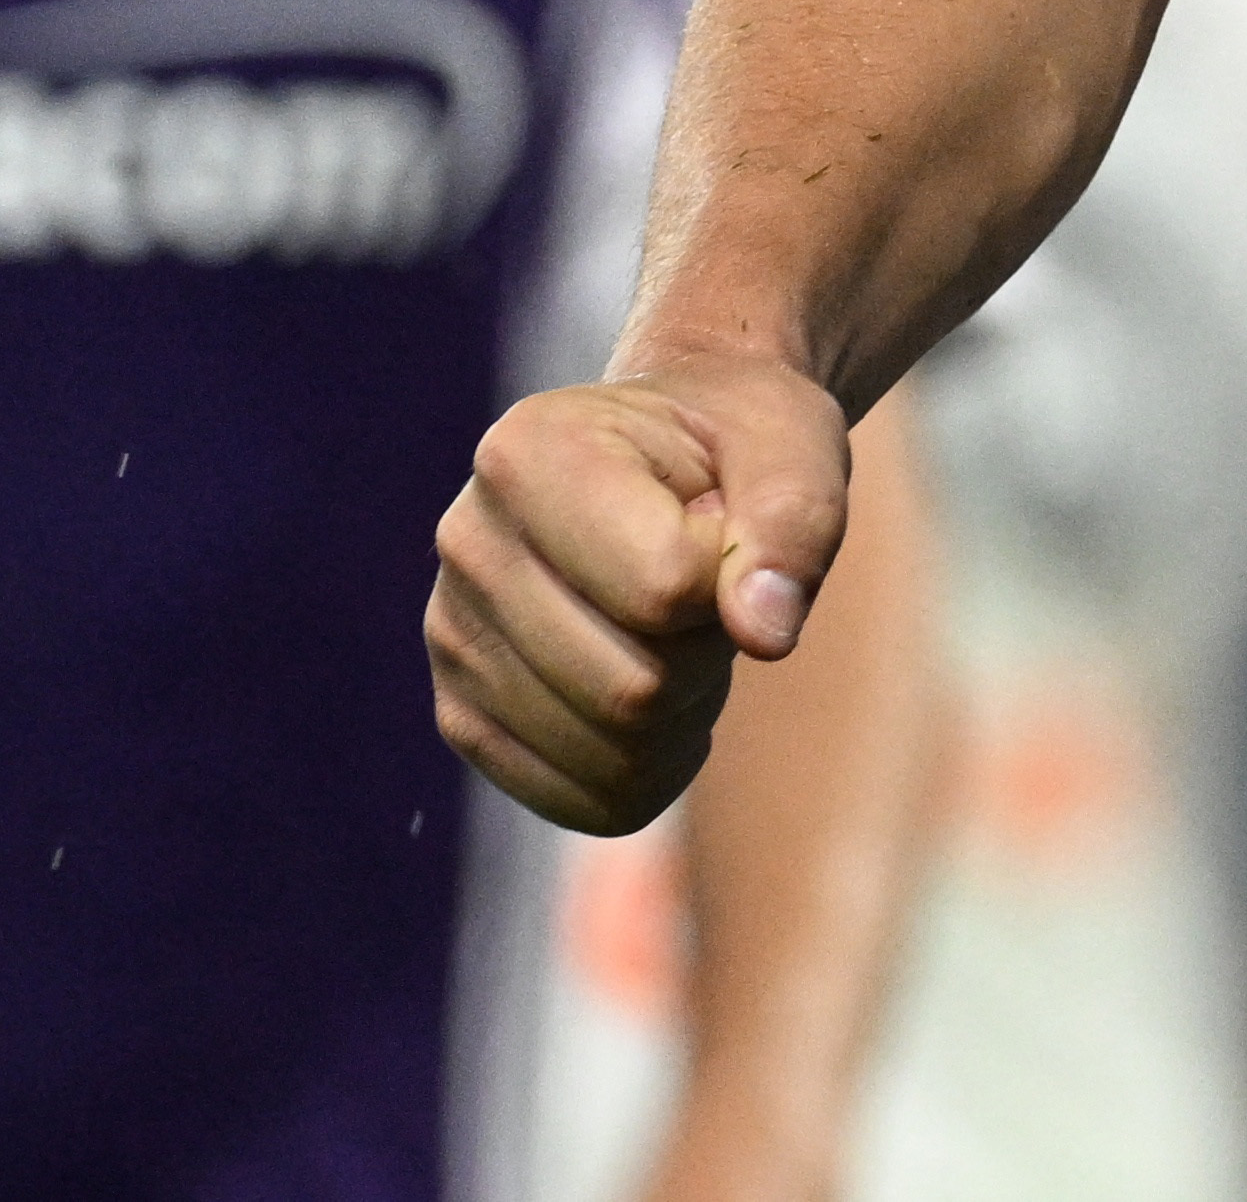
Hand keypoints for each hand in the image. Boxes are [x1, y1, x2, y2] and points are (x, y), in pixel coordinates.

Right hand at [429, 358, 858, 833]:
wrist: (676, 458)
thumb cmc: (737, 445)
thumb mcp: (792, 446)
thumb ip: (793, 522)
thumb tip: (765, 633)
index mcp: (530, 452)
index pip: (664, 585)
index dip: (733, 576)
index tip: (722, 521)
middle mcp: (469, 545)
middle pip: (632, 688)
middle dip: (709, 652)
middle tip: (710, 588)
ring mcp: (453, 639)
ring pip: (614, 754)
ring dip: (687, 708)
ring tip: (676, 627)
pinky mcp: (464, 715)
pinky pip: (588, 802)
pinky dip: (657, 765)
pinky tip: (658, 688)